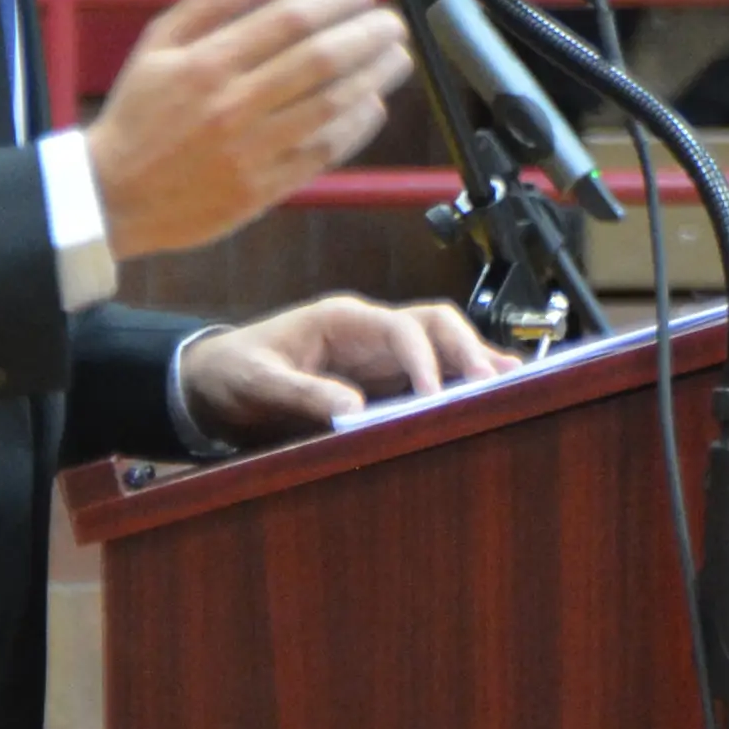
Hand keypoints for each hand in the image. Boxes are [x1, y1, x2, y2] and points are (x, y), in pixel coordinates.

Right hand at [83, 0, 408, 258]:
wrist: (113, 195)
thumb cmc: (137, 115)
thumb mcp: (159, 44)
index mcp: (207, 63)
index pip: (289, 20)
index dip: (336, 0)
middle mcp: (233, 105)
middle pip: (320, 61)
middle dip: (367, 35)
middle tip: (391, 22)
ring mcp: (252, 150)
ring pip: (331, 106)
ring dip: (373, 77)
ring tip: (396, 57)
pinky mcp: (263, 189)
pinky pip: (322, 153)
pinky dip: (355, 127)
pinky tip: (371, 105)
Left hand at [182, 293, 504, 446]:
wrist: (214, 381)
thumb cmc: (233, 372)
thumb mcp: (258, 382)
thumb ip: (301, 392)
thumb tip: (351, 408)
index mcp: (341, 320)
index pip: (401, 327)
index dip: (424, 358)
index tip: (435, 395)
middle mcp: (369, 331)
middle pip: (436, 325)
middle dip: (468, 349)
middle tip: (496, 384)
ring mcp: (379, 353)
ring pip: (442, 346)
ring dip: (474, 363)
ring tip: (513, 387)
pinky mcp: (382, 379)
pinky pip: (430, 374)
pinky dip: (459, 384)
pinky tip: (488, 400)